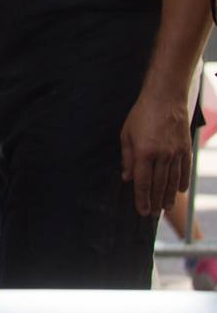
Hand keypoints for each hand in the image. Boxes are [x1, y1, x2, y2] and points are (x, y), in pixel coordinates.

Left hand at [120, 91, 191, 215]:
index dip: (142, 198)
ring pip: (172, 180)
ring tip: (166, 207)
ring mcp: (176, 152)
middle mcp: (162, 155)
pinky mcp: (186, 149)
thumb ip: (127, 157)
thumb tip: (126, 178)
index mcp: (144, 152)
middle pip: (159, 185)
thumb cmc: (141, 115)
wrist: (166, 99)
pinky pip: (185, 170)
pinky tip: (179, 191)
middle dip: (155, 201)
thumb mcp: (126, 134)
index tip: (142, 211)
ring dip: (169, 196)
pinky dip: (182, 182)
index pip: (143, 182)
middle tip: (153, 214)